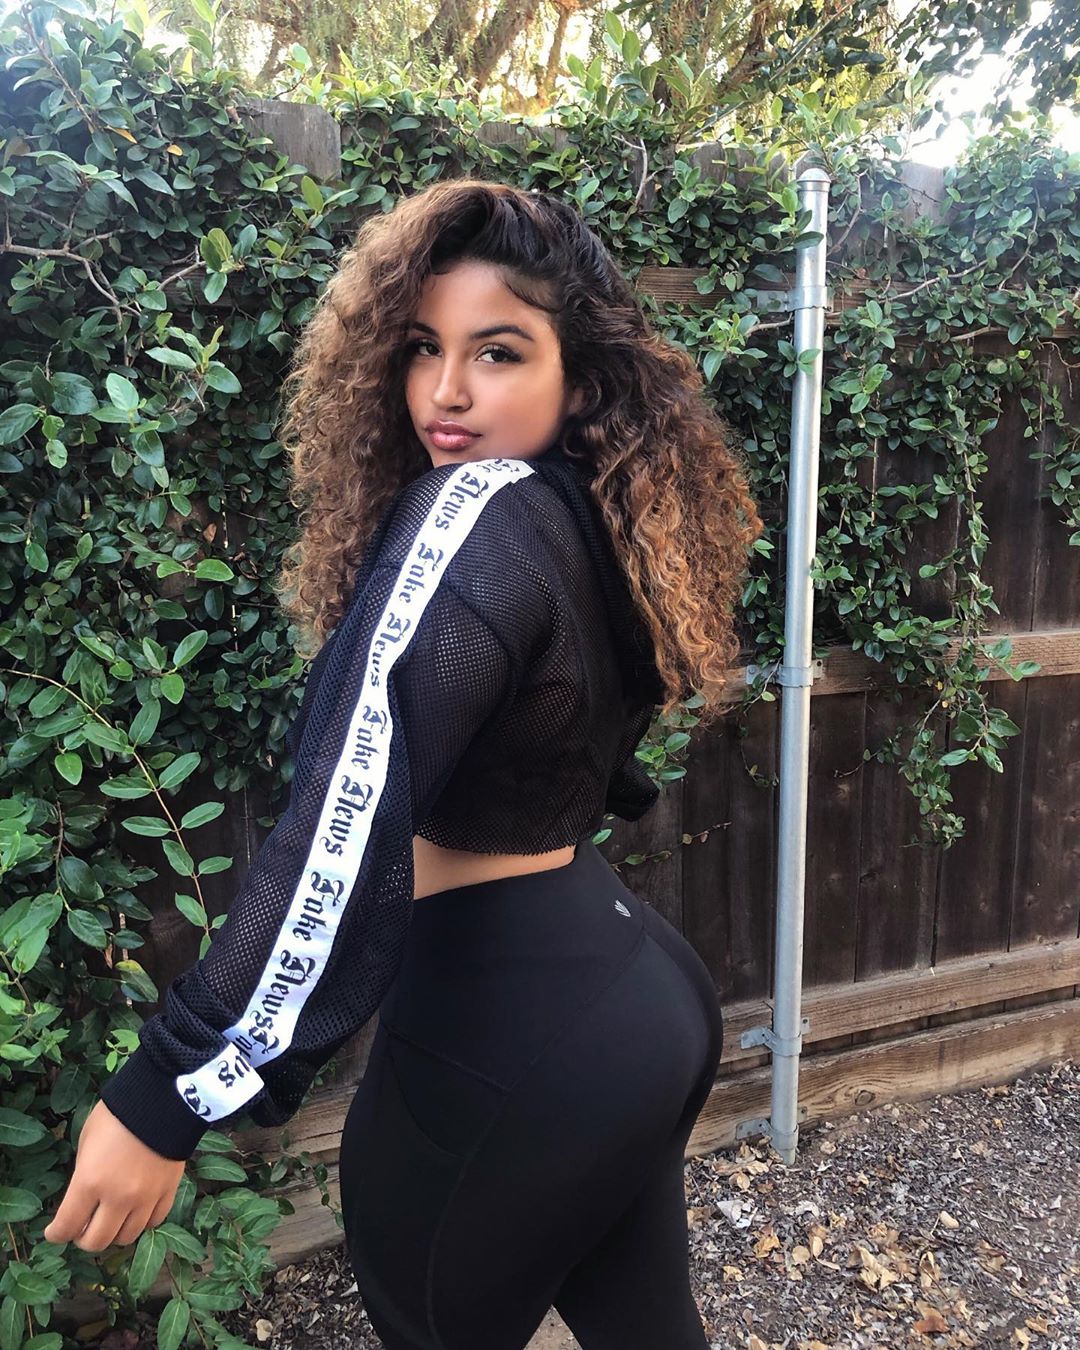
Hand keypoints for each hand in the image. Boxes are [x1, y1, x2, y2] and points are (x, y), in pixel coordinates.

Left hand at [43, 1099, 186, 1251]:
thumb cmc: (117, 1114)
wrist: (162, 1097)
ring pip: (125, 1238)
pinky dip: (141, 1221)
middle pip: (96, 1242)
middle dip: (82, 1238)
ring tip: (110, 1219)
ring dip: (113, 1232)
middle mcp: (117, 1198)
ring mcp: (146, 1198)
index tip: (55, 1231)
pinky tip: (136, 1210)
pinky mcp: (168, 1192)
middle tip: (82, 1226)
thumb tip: (84, 1198)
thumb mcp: (87, 1140)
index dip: (56, 1234)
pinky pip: (153, 1222)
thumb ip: (83, 1174)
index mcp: (90, 1182)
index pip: (66, 1227)